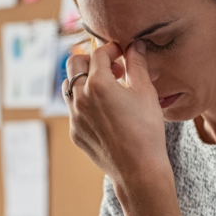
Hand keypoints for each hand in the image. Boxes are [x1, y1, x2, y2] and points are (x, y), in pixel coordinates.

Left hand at [64, 40, 168, 185]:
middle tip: (112, 68)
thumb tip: (135, 45)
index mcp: (98, 83)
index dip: (112, 49)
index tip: (122, 54)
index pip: (98, 53)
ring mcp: (74, 116)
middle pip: (74, 63)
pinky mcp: (75, 132)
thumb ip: (137, 64)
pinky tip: (105, 111)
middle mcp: (80, 97)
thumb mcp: (145, 92)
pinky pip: (73, 109)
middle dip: (91, 60)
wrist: (138, 170)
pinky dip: (85, 102)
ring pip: (69, 86)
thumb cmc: (146, 130)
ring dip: (84, 80)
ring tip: (106, 88)